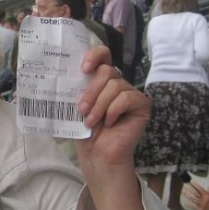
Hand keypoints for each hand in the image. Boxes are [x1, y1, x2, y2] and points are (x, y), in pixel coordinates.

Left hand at [75, 46, 150, 170]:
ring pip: (115, 85)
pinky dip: (114, 111)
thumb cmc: (85, 131)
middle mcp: (117, 83)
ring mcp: (131, 93)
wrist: (97, 155)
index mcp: (101, 79)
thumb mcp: (76, 104)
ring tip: (91, 121)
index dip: (95, 55)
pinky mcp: (142, 105)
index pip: (103, 54)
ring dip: (99, 105)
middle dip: (91, 91)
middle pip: (107, 71)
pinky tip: (110, 123)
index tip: (83, 69)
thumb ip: (77, 87)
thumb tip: (66, 72)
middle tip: (81, 109)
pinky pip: (126, 98)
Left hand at [182, 182, 208, 209]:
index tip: (191, 181)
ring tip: (182, 191)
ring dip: (187, 195)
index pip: (200, 189)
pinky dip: (189, 205)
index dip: (195, 185)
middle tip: (185, 184)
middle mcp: (203, 199)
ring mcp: (201, 205)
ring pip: (193, 199)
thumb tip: (208, 186)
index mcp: (207, 196)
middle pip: (195, 193)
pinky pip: (193, 207)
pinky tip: (184, 202)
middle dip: (190, 188)